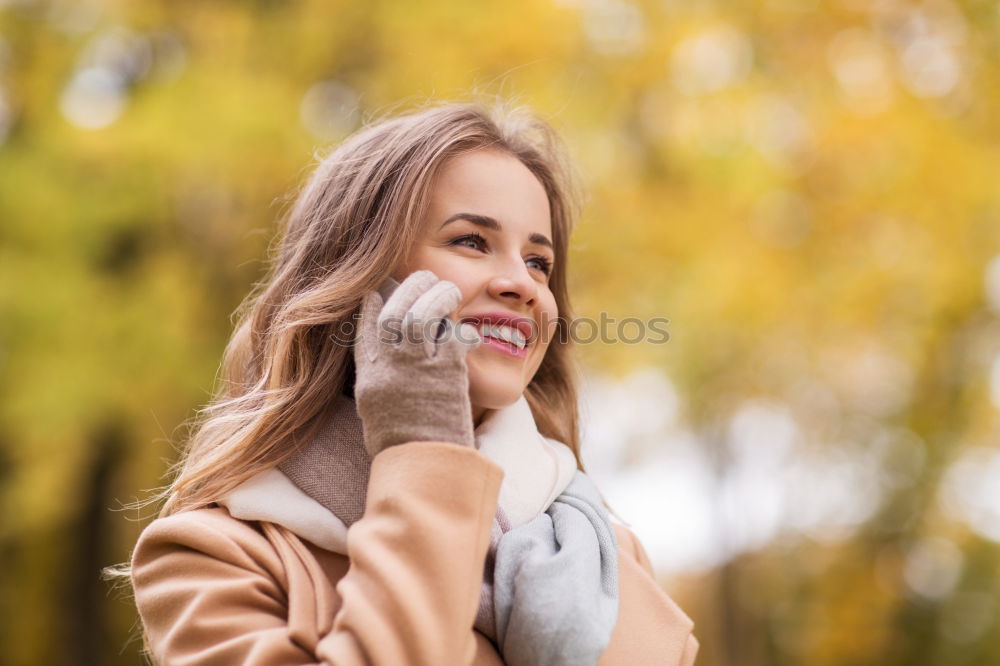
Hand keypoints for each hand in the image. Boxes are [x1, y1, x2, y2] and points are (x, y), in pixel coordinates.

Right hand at [352, 270, 481, 455]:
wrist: (427, 467)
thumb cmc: (405, 447)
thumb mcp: (377, 413)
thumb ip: (378, 382)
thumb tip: (383, 360)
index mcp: (369, 379)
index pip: (365, 329)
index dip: (372, 305)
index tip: (378, 291)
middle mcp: (389, 368)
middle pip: (394, 312)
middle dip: (408, 288)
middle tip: (422, 278)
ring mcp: (417, 368)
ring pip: (422, 314)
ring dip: (436, 296)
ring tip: (447, 290)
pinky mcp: (447, 371)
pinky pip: (453, 335)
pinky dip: (460, 328)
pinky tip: (465, 328)